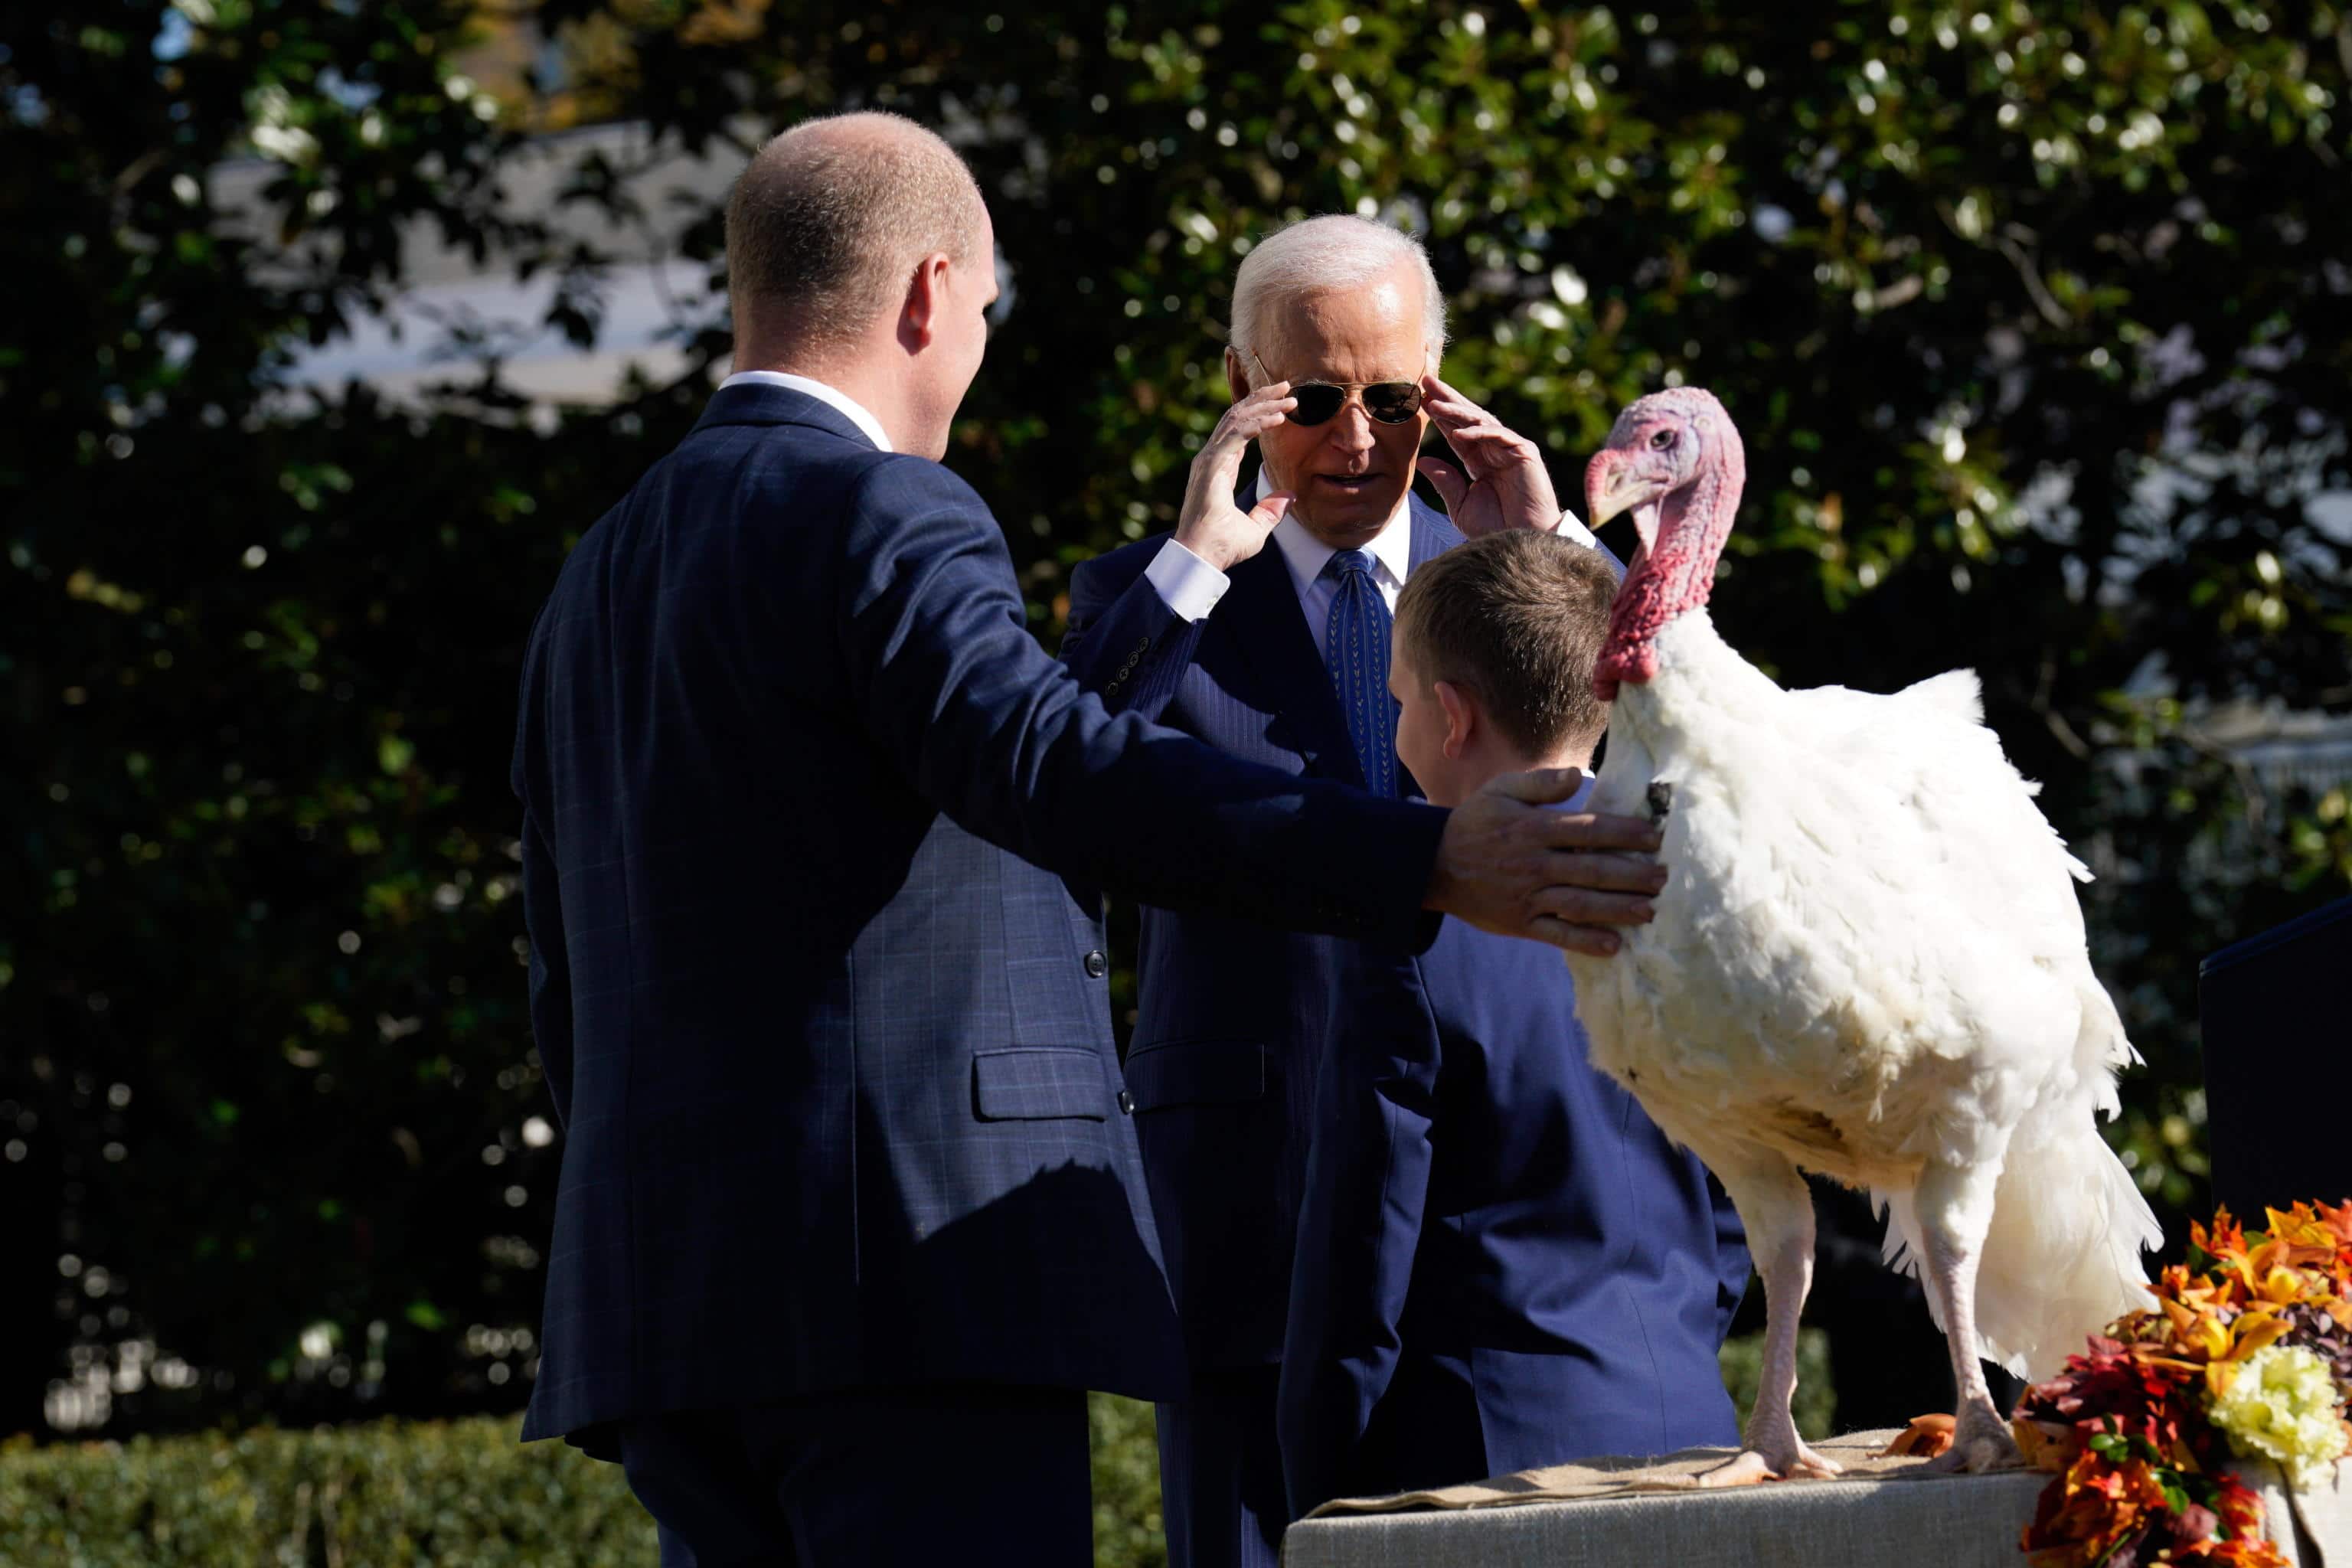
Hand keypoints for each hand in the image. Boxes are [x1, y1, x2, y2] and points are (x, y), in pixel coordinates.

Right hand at [1173, 380, 1297, 570]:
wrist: (1200, 558)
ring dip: (1263, 405)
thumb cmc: (1221, 546)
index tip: (1283, 405)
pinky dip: (1257, 423)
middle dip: (1262, 399)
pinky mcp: (1211, 466)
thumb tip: (1290, 496)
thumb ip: (1270, 511)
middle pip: (1237, 417)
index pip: (1239, 431)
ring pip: (1236, 420)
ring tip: (1287, 395)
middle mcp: (1211, 458)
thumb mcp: (1255, 529)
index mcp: (1218, 468)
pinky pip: (1236, 435)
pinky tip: (1277, 417)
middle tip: (1285, 387)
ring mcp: (1209, 460)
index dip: (1260, 414)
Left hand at [1415, 375, 1563, 538]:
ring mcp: (1511, 449)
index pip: (1456, 431)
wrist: (1522, 542)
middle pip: (1468, 417)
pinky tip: (1457, 433)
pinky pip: (1498, 435)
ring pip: (1481, 421)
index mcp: (1480, 461)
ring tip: (1433, 402)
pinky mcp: (1525, 453)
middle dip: (1447, 398)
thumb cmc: (1495, 528)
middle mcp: (1495, 450)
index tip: (1419, 400)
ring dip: (1456, 410)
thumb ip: (1445, 481)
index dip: (1440, 415)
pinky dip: (1478, 433)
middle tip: (1425, 380)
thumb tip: (1423, 461)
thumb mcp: (1461, 505)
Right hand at [1422, 768, 1666, 954]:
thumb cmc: (1474, 823)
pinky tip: (1614, 945)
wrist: (1433, 864)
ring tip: (1650, 911)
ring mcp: (1528, 896)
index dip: (1625, 833)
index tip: (1656, 837)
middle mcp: (1535, 864)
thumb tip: (1578, 775)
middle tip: (1665, 878)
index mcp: (1534, 829)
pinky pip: (1557, 934)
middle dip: (1633, 874)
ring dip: (1618, 908)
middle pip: (1593, 869)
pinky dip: (1585, 942)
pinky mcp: (1521, 923)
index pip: (1589, 830)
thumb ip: (1540, 783)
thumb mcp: (1500, 790)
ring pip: (1581, 903)